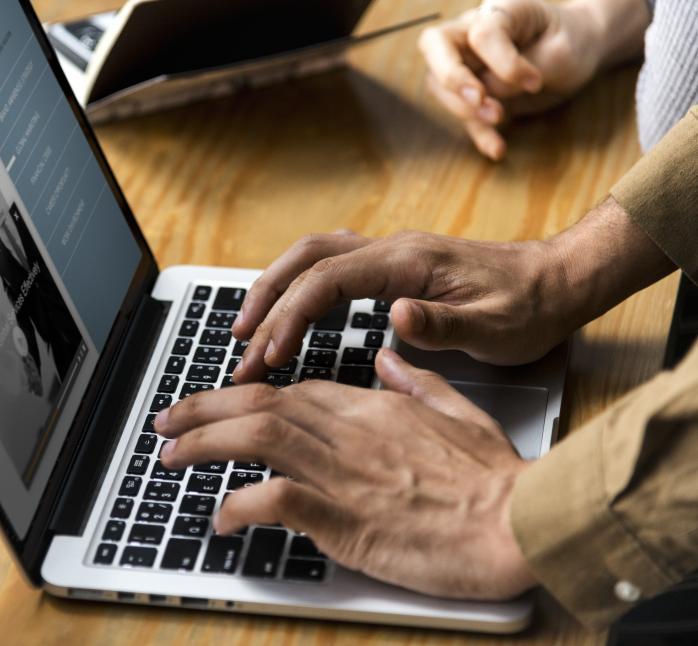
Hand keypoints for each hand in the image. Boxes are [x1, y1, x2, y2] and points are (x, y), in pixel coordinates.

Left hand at [156, 349, 537, 599]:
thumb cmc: (494, 479)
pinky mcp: (345, 518)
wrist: (521, 523)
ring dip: (203, 444)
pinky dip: (239, 505)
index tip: (214, 406)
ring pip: (256, 438)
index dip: (241, 395)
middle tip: (164, 422)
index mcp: (371, 406)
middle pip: (258, 405)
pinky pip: (274, 501)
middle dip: (201, 410)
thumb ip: (416, 380)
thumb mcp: (458, 410)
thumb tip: (390, 357)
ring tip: (169, 456)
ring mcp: (344, 473)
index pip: (289, 391)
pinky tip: (220, 518)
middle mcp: (349, 431)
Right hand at [231, 229, 574, 380]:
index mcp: (407, 261)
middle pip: (306, 259)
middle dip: (265, 298)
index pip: (327, 281)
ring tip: (247, 329)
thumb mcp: (496, 326)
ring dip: (275, 288)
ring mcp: (390, 255)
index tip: (271, 356)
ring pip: (313, 257)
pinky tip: (290, 315)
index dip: (291, 316)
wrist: (557, 281)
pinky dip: (299, 288)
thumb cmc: (529, 307)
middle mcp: (391, 249)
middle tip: (239, 345)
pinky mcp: (393, 267)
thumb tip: (395, 314)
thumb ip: (444, 322)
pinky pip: (330, 267)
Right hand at [419, 0, 613, 159]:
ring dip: (465, 109)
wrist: (578, 52)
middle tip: (480, 100)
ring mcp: (466, 63)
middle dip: (452, 76)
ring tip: (499, 121)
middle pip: (435, 45)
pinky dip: (477, 133)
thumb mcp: (558, 53)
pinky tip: (496, 148)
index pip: (482, 34)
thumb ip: (519, 70)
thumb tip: (487, 93)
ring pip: (440, 85)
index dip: (503, 62)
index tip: (534, 82)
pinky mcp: (473, 93)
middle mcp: (471, 32)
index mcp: (499, 12)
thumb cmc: (570, 42)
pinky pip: (463, 114)